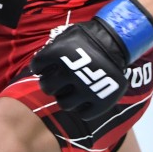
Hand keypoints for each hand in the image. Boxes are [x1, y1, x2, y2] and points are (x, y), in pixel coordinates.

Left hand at [29, 0, 152, 119]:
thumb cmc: (86, 38)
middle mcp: (70, 73)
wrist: (115, 41)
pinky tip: (83, 99)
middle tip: (55, 82)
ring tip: (70, 91)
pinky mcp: (102, 102)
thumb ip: (50, 52)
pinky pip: (84, 114)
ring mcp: (87, 89)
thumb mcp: (65, 38)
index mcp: (58, 54)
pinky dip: (82, 108)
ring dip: (65, 98)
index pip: (36, 66)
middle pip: (47, 88)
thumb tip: (39, 66)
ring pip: (64, 104)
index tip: (43, 68)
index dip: (38, 67)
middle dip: (49, 85)